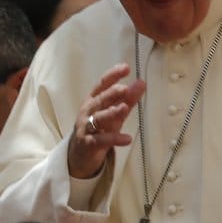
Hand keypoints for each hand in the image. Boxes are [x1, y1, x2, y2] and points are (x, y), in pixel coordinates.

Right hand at [67, 63, 145, 178]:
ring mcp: (86, 128)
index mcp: (93, 100)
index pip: (102, 85)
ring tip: (124, 108)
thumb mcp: (114, 113)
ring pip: (98, 119)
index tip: (125, 68)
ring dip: (111, 113)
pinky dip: (114, 139)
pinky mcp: (88, 144)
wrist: (80, 155)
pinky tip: (127, 139)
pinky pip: (101, 140)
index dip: (112, 76)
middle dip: (110, 94)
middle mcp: (88, 112)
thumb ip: (128, 99)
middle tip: (123, 88)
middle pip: (99, 100)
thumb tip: (141, 82)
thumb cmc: (98, 129)